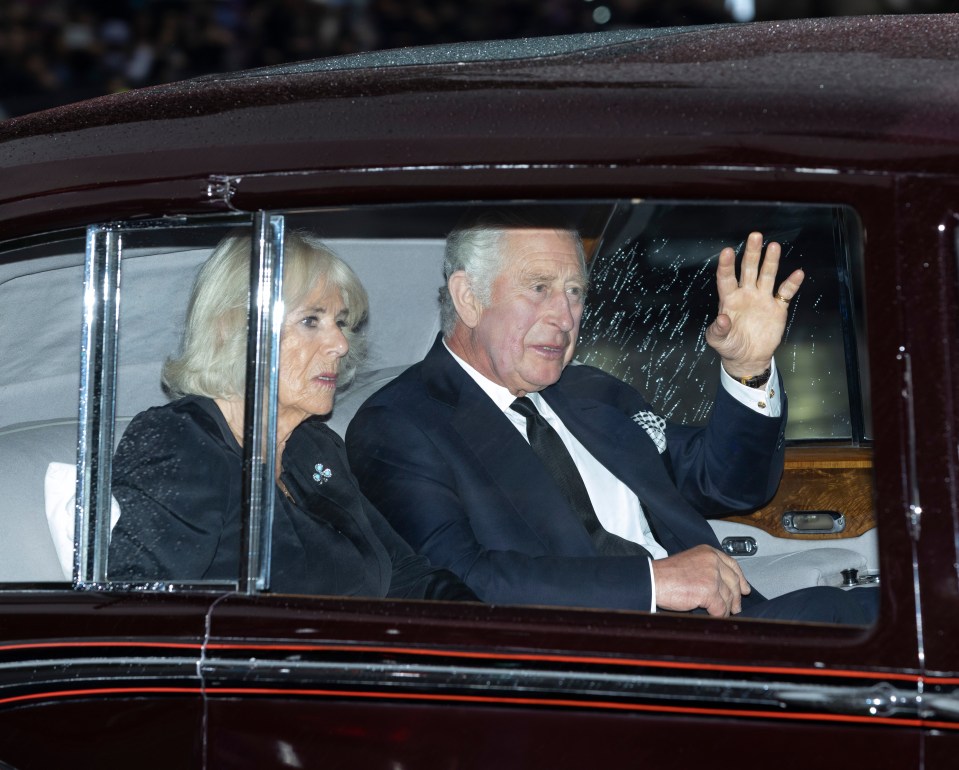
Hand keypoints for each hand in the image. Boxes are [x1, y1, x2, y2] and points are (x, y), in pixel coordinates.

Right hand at [652, 544, 750, 615]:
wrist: (653, 580)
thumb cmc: (666, 574)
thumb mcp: (691, 562)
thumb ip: (707, 568)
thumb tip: (722, 585)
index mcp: (708, 552)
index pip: (732, 565)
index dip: (741, 578)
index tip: (745, 588)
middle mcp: (713, 561)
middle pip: (734, 582)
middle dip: (736, 597)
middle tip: (736, 607)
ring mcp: (712, 576)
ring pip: (728, 597)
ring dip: (725, 608)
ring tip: (720, 614)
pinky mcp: (709, 591)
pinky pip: (720, 608)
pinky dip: (718, 615)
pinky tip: (713, 616)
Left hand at [705, 231, 804, 378]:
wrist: (748, 357)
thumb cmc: (729, 346)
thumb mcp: (718, 340)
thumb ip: (718, 330)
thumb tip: (722, 319)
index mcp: (729, 299)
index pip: (726, 278)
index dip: (727, 265)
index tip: (728, 251)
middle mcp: (746, 294)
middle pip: (749, 270)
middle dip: (752, 253)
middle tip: (755, 236)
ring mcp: (762, 299)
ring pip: (767, 275)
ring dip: (770, 262)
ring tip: (774, 246)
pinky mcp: (777, 308)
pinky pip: (785, 293)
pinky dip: (792, 283)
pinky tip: (798, 273)